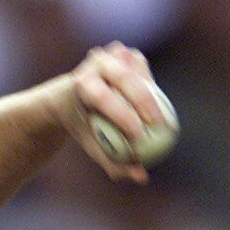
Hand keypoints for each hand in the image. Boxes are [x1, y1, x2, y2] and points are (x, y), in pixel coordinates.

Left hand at [62, 42, 163, 184]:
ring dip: (152, 94)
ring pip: (138, 73)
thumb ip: (113, 162)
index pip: (103, 98)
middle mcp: (93, 64)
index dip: (124, 116)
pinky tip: (156, 104)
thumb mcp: (91, 145)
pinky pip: (143, 70)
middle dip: (147, 103)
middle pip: (126, 80)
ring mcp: (108, 54)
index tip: (140, 136)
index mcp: (80, 84)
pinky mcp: (122, 52)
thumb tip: (141, 177)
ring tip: (163, 121)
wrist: (66, 97)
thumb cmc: (80, 126)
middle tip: (163, 128)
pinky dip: (150, 85)